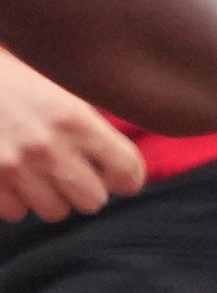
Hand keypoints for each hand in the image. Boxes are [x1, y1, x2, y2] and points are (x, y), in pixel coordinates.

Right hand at [0, 46, 146, 219]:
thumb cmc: (16, 80)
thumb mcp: (62, 89)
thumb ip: (91, 125)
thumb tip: (121, 164)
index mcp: (74, 119)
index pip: (126, 170)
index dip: (127, 176)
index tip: (118, 174)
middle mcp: (47, 147)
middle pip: (93, 200)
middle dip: (88, 188)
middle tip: (76, 172)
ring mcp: (13, 167)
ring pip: (55, 211)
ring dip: (52, 196)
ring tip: (41, 170)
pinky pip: (17, 212)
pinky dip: (17, 199)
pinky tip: (13, 175)